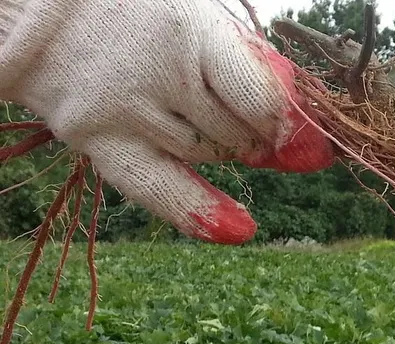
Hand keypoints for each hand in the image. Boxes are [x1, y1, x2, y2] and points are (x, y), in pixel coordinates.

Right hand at [0, 0, 333, 243]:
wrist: (47, 9)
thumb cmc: (150, 21)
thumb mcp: (203, 25)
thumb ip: (250, 71)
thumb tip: (302, 135)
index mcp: (191, 32)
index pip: (258, 97)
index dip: (289, 124)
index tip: (306, 137)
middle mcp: (156, 73)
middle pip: (236, 134)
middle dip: (255, 138)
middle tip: (249, 123)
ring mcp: (123, 110)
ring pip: (206, 158)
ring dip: (223, 152)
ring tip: (206, 122)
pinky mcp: (96, 139)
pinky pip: (156, 188)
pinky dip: (199, 211)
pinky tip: (238, 230)